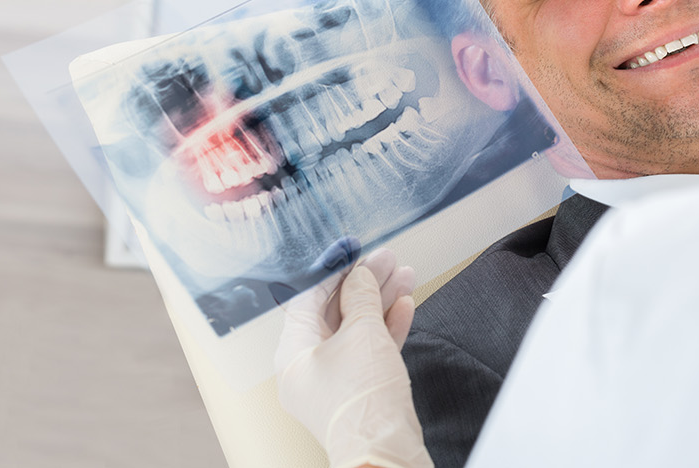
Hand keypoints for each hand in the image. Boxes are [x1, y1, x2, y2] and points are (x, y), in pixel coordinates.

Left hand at [276, 248, 431, 467]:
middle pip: (334, 312)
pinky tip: (405, 306)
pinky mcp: (359, 392)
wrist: (386, 452)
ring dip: (381, 302)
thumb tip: (361, 277)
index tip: (354, 251)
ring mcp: (333, 381)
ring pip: (356, 330)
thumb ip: (361, 298)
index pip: (308, 298)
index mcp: (292, 354)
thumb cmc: (363, 403)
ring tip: (406, 276)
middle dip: (365, 284)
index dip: (334, 271)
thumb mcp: (362, 335)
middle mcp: (308, 368)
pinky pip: (369, 352)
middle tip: (388, 261)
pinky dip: (386, 329)